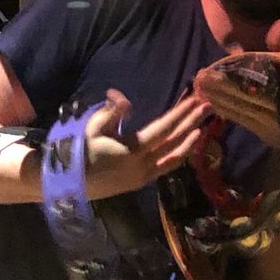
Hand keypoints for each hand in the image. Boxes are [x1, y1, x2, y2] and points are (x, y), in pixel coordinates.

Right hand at [83, 89, 210, 198]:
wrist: (70, 182)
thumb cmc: (80, 151)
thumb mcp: (93, 127)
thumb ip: (112, 112)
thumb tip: (124, 98)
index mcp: (132, 150)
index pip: (163, 129)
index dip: (180, 114)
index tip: (195, 100)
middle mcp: (143, 165)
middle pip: (174, 142)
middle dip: (192, 123)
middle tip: (209, 107)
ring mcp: (144, 176)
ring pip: (175, 158)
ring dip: (190, 140)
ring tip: (203, 126)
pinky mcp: (141, 182)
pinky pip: (166, 167)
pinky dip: (179, 155)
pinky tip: (186, 145)